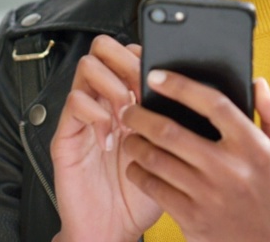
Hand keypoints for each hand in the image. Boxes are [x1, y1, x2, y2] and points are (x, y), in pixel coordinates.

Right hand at [51, 36, 161, 241]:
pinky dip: (96, 115)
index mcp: (129, 99)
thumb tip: (202, 93)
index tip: (163, 80)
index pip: (131, 51)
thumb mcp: (171, 155)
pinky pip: (75, 103)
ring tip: (126, 115)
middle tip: (142, 91)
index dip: (146, 55)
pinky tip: (110, 139)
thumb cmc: (142, 195)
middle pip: (104, 47)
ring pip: (87, 66)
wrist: (113, 231)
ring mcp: (83, 116)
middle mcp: (103, 101)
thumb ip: (177, 122)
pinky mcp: (66, 135)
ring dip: (113, 86)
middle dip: (127, 61)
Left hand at [119, 72, 269, 241]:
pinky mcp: (192, 218)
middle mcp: (230, 169)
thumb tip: (258, 83)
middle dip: (141, 116)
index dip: (182, 86)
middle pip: (171, 132)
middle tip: (129, 108)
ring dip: (135, 144)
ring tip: (129, 136)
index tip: (157, 77)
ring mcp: (208, 195)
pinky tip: (136, 165)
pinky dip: (139, 173)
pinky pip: (154, 188)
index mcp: (254, 147)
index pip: (215, 104)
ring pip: (157, 160)